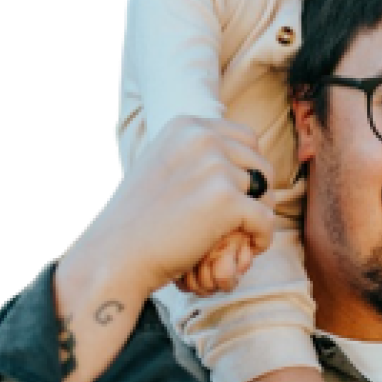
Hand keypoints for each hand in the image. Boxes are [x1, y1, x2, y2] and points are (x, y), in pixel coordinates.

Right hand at [69, 116, 274, 304]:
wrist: (115, 255)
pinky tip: (248, 248)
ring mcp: (215, 167)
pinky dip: (261, 238)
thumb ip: (196, 155)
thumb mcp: (163, 166)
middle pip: (259, 161)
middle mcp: (202, 138)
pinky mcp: (226, 200)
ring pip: (264, 191)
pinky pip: (266, 219)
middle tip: (245, 218)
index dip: (248, 168)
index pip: (245, 138)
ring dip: (257, 216)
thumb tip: (238, 156)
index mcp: (186, 126)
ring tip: (239, 235)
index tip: (239, 194)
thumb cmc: (137, 219)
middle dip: (258, 191)